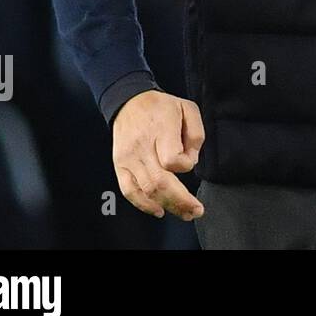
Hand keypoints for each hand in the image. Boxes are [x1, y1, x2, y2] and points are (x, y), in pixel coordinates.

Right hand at [112, 90, 205, 219]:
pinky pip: (129, 190)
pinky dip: (143, 204)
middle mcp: (142, 147)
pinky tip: (158, 210)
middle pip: (159, 181)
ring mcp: (128, 158)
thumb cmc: (162, 106)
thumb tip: (191, 161)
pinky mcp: (119, 166)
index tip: (189, 161)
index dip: (185, 165)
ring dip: (167, 205)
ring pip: (146, 190)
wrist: (129, 102)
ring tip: (184, 213)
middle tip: (196, 210)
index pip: (172, 159)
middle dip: (180, 201)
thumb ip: (196, 134)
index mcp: (160, 129)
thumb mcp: (188, 108)